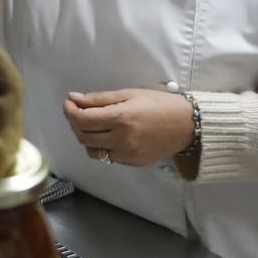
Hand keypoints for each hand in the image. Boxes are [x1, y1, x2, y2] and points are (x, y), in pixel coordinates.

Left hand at [62, 89, 194, 166]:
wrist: (188, 125)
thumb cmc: (160, 105)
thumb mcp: (129, 94)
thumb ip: (98, 99)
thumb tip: (74, 99)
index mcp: (121, 118)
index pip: (81, 119)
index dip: (69, 110)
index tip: (69, 102)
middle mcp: (122, 139)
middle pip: (82, 135)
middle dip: (75, 122)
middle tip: (79, 110)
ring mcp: (126, 154)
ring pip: (91, 149)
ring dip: (85, 136)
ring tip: (92, 123)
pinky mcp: (131, 163)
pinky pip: (106, 156)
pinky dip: (100, 146)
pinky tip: (107, 135)